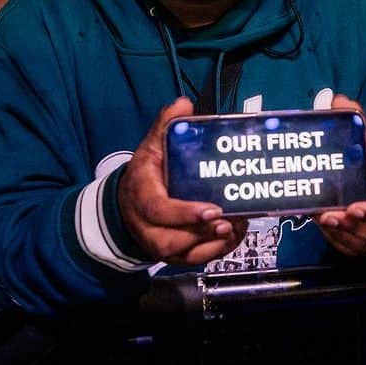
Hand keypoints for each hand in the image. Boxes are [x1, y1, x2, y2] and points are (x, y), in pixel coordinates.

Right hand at [117, 98, 247, 264]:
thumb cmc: (147, 173)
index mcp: (141, 194)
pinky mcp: (173, 255)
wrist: (130, 204)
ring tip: (235, 228)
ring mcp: (159, 243)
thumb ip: (166, 125)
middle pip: (171, 240)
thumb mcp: (151, 146)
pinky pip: (195, 260)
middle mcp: (147, 225)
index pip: (157, 210)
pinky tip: (234, 235)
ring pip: (184, 255)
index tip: (212, 210)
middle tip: (228, 221)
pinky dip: (217, 251)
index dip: (184, 214)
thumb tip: (184, 103)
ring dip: (212, 245)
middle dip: (202, 234)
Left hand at [316, 94, 365, 256]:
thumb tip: (339, 101)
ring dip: (341, 233)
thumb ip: (363, 128)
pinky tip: (323, 226)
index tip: (353, 209)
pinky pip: (354, 249)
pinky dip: (337, 239)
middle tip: (327, 215)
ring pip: (365, 243)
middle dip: (350, 226)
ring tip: (321, 218)